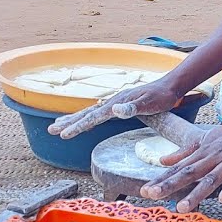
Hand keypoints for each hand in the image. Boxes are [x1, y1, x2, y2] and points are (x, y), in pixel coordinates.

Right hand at [47, 80, 181, 138]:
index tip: (64, 134)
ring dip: (74, 119)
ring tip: (59, 124)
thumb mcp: (149, 103)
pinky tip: (85, 118)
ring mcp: (115, 102)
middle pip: (86, 113)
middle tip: (51, 130)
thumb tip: (114, 110)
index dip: (78, 126)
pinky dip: (87, 116)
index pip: (92, 117)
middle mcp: (112, 102)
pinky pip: (98, 112)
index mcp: (116, 103)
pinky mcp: (120, 104)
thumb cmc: (161, 97)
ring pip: (90, 112)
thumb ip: (132, 107)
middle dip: (68, 122)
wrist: (170, 86)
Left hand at [142, 118, 221, 212]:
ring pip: (210, 179)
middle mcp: (211, 158)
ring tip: (182, 207)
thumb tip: (162, 161)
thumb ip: (183, 152)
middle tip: (153, 195)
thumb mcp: (204, 140)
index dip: (161, 179)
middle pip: (189, 173)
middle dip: (170, 185)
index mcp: (200, 154)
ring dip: (196, 193)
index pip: (178, 169)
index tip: (145, 191)